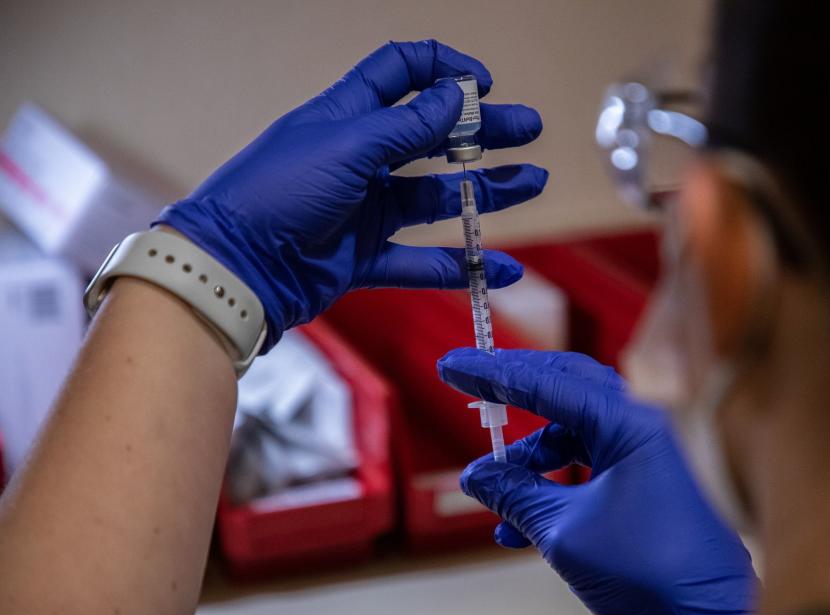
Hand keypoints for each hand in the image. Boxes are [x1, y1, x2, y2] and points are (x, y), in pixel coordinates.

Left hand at [156, 40, 546, 349]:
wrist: (235, 267)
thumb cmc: (279, 191)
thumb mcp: (346, 146)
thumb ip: (406, 126)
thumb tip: (457, 94)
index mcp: (348, 114)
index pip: (402, 72)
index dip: (445, 69)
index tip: (484, 85)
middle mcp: (360, 157)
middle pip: (433, 135)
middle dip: (483, 131)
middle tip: (530, 130)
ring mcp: (364, 208)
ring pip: (436, 196)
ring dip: (485, 191)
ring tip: (532, 182)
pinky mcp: (364, 256)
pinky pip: (422, 260)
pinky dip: (460, 265)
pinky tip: (499, 268)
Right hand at [437, 348, 757, 614]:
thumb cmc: (655, 572)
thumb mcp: (564, 531)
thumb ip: (516, 495)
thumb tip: (478, 476)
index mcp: (628, 424)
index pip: (547, 383)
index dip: (494, 373)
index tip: (455, 365)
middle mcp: (639, 427)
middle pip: (563, 390)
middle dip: (513, 394)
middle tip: (472, 388)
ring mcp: (642, 453)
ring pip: (571, 432)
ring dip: (528, 458)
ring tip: (494, 491)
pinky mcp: (641, 480)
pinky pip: (584, 464)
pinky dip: (550, 484)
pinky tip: (519, 523)